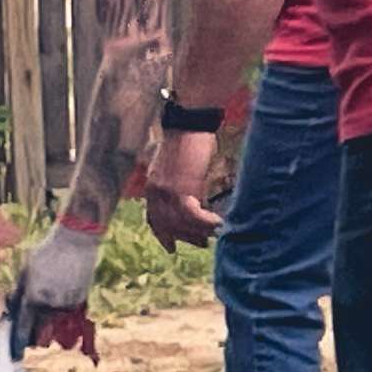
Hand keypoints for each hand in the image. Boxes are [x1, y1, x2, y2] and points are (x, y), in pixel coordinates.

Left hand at [8, 222, 102, 354]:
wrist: (76, 242)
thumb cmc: (46, 253)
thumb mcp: (26, 271)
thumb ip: (19, 293)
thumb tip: (11, 309)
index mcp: (34, 297)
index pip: (23, 328)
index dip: (17, 343)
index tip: (13, 354)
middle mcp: (51, 305)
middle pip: (41, 335)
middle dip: (33, 339)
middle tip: (28, 337)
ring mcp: (68, 305)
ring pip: (55, 328)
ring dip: (47, 328)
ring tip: (43, 319)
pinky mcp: (81, 301)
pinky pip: (68, 316)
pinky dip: (61, 315)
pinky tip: (58, 302)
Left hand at [142, 129, 225, 247]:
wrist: (188, 124)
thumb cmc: (188, 140)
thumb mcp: (176, 166)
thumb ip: (178, 184)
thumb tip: (193, 199)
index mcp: (152, 187)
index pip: (153, 218)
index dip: (163, 235)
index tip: (171, 247)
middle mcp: (155, 193)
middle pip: (168, 226)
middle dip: (185, 237)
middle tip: (202, 243)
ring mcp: (166, 193)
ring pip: (181, 224)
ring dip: (199, 231)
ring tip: (215, 234)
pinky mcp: (180, 190)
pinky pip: (193, 216)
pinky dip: (207, 222)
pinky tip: (218, 223)